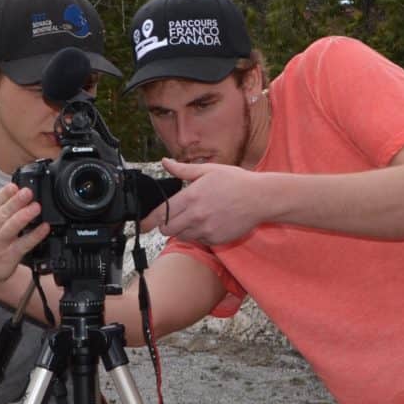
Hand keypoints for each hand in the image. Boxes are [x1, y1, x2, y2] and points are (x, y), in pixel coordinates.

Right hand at [0, 183, 48, 292]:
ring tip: (36, 207)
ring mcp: (0, 242)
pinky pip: (24, 243)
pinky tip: (44, 228)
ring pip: (12, 227)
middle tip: (28, 192)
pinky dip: (35, 235)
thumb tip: (17, 190)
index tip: (15, 186)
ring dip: (25, 216)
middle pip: (4, 213)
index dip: (5, 193)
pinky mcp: (10, 255)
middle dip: (17, 201)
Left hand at [143, 159, 264, 245]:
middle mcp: (196, 216)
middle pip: (167, 230)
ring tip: (194, 218)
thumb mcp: (208, 170)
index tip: (142, 224)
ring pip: (182, 236)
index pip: (162, 213)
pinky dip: (198, 235)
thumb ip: (183, 170)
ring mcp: (206, 230)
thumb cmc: (236, 182)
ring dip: (182, 230)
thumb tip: (165, 162)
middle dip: (166, 226)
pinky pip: (198, 240)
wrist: (260, 198)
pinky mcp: (215, 240)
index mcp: (191, 197)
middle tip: (171, 219)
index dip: (149, 220)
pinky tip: (208, 223)